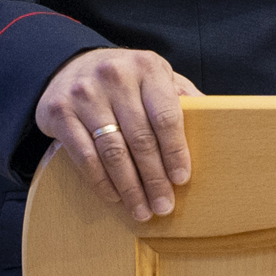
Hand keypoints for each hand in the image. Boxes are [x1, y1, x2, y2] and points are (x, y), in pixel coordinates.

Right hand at [36, 48, 196, 219]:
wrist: (68, 65)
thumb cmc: (124, 79)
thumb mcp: (155, 76)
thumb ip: (180, 96)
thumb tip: (217, 121)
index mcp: (146, 67)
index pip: (166, 116)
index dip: (175, 151)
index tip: (182, 179)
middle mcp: (114, 77)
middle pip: (140, 138)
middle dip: (154, 178)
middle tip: (164, 206)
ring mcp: (83, 94)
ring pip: (112, 151)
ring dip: (129, 187)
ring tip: (142, 210)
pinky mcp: (58, 112)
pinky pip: (84, 156)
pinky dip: (101, 181)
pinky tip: (114, 196)